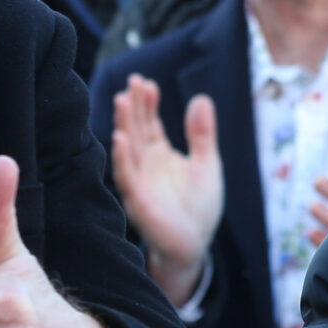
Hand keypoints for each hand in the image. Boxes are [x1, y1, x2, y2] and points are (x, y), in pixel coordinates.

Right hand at [108, 75, 222, 307]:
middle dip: (133, 106)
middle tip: (133, 82)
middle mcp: (144, 166)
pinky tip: (120, 140)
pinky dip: (122, 159)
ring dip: (123, 126)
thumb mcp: (206, 164)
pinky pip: (128, 178)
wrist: (194, 246)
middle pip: (135, 130)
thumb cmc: (197, 207)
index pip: (149, 122)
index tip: (145, 82)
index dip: (147, 102)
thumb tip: (201, 98)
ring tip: (122, 101)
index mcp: (159, 155)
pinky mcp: (139, 202)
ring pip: (127, 150)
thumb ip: (202, 134)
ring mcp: (139, 183)